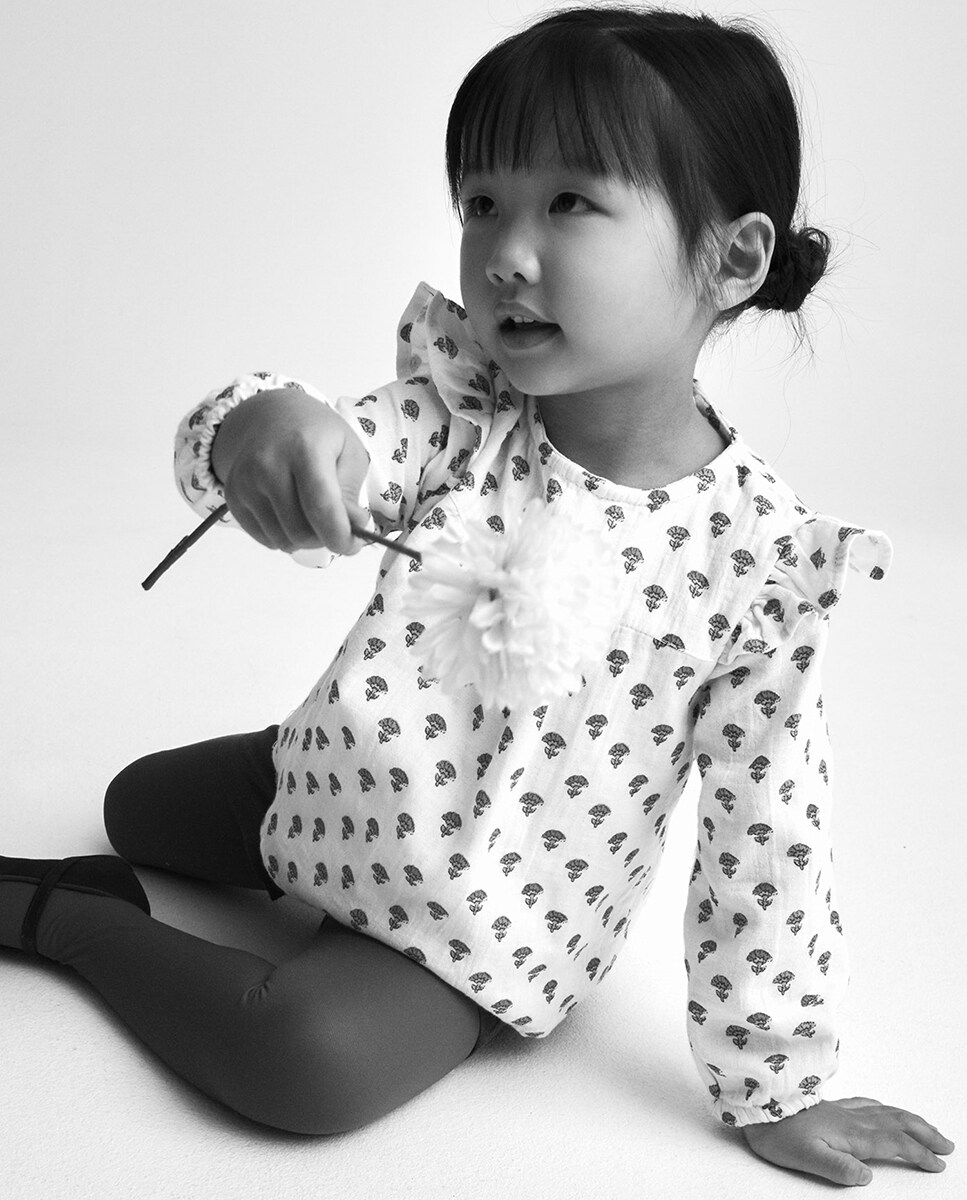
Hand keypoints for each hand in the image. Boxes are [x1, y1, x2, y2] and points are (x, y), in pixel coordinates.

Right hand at [211, 388, 370, 555]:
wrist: (271, 416)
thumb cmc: (318, 435)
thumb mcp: (350, 452)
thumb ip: (352, 494)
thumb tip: (351, 529)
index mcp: (304, 448)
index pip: (321, 506)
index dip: (339, 535)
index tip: (351, 545)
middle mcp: (268, 464)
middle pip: (300, 531)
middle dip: (325, 539)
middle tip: (335, 526)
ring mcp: (246, 481)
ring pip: (283, 540)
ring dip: (304, 539)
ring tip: (312, 515)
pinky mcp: (233, 496)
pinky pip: (265, 538)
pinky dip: (284, 536)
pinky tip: (291, 512)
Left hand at [741, 1096, 954, 1186]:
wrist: (758, 1107)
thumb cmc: (778, 1134)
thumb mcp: (806, 1158)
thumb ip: (838, 1167)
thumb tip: (866, 1176)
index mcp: (851, 1134)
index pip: (894, 1143)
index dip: (918, 1153)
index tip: (937, 1163)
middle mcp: (851, 1118)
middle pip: (897, 1122)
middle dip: (924, 1133)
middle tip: (946, 1145)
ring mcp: (842, 1109)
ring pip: (886, 1111)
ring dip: (911, 1120)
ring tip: (927, 1128)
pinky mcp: (832, 1106)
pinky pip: (868, 1103)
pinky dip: (886, 1108)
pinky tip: (885, 1109)